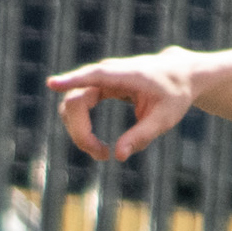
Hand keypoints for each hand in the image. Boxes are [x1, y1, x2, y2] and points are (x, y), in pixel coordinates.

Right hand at [46, 51, 195, 162]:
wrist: (180, 74)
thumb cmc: (175, 94)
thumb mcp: (165, 119)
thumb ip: (142, 136)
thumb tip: (118, 156)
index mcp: (127, 75)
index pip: (93, 76)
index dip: (71, 80)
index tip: (51, 84)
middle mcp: (108, 73)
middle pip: (76, 99)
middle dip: (80, 131)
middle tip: (102, 156)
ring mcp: (100, 79)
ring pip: (72, 104)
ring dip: (79, 132)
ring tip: (102, 153)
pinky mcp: (98, 87)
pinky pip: (78, 106)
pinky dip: (81, 127)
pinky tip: (96, 145)